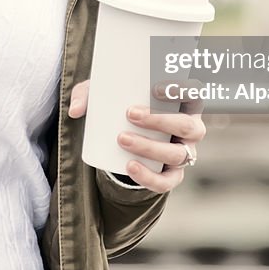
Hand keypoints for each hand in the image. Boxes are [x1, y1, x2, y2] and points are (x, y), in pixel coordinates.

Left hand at [68, 80, 206, 193]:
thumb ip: (88, 95)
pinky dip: (150, 177)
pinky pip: (167, 181)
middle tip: (130, 114)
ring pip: (178, 154)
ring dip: (151, 147)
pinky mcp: (172, 175)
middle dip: (160, 120)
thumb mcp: (106, 95)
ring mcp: (184, 154)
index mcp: (183, 104)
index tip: (156, 88)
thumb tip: (75, 111)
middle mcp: (190, 129)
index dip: (182, 91)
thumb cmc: (123, 106)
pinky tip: (131, 167)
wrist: (128, 139)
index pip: (194, 95)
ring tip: (122, 139)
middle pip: (188, 126)